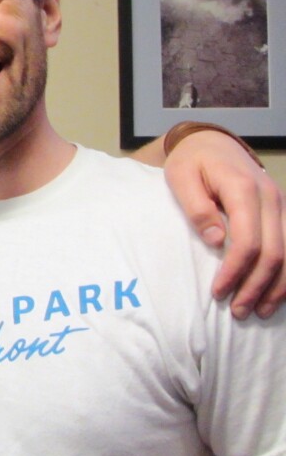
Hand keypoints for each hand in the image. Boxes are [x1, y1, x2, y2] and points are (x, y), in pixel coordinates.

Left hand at [164, 130, 284, 318]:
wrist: (212, 143)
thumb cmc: (191, 162)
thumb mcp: (180, 178)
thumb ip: (197, 208)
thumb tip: (217, 241)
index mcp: (243, 188)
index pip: (247, 240)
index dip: (235, 271)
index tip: (218, 293)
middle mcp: (270, 197)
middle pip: (274, 252)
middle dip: (256, 286)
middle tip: (238, 311)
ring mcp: (281, 205)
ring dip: (277, 286)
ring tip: (257, 311)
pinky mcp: (283, 212)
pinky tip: (276, 294)